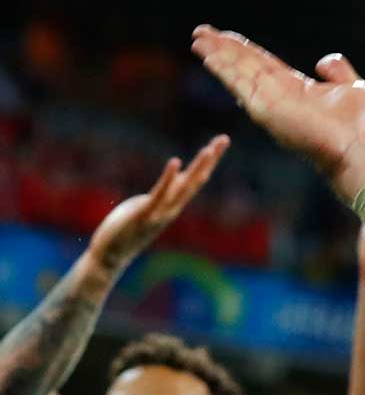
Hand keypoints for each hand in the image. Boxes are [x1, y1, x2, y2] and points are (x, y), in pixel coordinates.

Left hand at [85, 136, 228, 277]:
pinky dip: (168, 178)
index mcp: (173, 204)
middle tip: (224, 139)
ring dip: (198, 168)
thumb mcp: (149, 204)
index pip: (197, 178)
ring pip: (184, 188)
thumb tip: (178, 174)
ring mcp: (161, 212)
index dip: (209, 160)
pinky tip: (176, 162)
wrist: (111, 255)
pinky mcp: (144, 214)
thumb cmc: (127, 228)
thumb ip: (166, 191)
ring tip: (208, 149)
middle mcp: (173, 208)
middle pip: (197, 180)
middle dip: (210, 159)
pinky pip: (159, 194)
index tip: (220, 141)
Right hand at [190, 28, 364, 197]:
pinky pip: (240, 86)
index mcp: (294, 87)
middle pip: (244, 65)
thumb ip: (337, 70)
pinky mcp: (266, 111)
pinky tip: (210, 58)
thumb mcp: (352, 86)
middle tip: (200, 32)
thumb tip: (324, 59)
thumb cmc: (359, 125)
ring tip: (198, 40)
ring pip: (238, 73)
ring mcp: (270, 103)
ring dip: (217, 56)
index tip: (222, 35)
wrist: (358, 147)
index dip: (242, 49)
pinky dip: (225, 71)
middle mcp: (277, 94)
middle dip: (222, 49)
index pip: (261, 62)